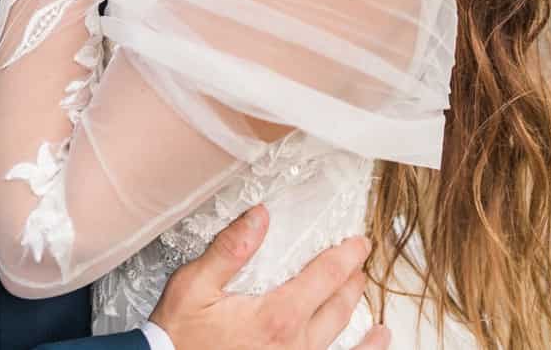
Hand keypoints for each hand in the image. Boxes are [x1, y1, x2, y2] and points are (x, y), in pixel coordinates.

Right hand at [150, 206, 389, 349]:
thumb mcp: (193, 287)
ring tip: (374, 315)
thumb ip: (229, 249)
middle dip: (351, 282)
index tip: (359, 243)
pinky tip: (373, 348)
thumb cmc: (176, 339)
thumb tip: (259, 215)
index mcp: (276, 316)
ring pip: (339, 340)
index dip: (347, 256)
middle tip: (358, 266)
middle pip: (338, 307)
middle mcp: (293, 345)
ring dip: (359, 324)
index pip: (326, 277)